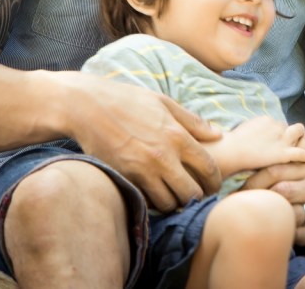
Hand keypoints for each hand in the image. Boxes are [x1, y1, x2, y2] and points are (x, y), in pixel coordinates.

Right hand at [62, 73, 222, 211]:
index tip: (213, 186)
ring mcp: (141, 170)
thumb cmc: (127, 100)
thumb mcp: (163, 103)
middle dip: (197, 197)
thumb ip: (192, 121)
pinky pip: (145, 200)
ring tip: (174, 196)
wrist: (87, 107)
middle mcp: (162, 156)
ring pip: (168, 203)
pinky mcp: (123, 178)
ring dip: (174, 203)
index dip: (215, 182)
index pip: (208, 168)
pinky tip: (153, 193)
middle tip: (195, 196)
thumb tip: (218, 133)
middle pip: (191, 193)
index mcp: (177, 135)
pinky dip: (152, 201)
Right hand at [216, 118, 304, 173]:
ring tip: (304, 149)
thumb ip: (254, 129)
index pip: (282, 125)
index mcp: (267, 119)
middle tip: (294, 147)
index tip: (282, 143)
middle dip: (295, 135)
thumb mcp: (244, 129)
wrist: (230, 151)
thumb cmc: (232, 144)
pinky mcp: (283, 153)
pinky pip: (301, 152)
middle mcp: (277, 126)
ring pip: (301, 133)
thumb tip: (254, 133)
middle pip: (294, 127)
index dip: (283, 134)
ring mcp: (281, 139)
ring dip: (303, 140)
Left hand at [242, 162, 304, 250]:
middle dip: (258, 200)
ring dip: (269, 219)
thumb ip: (276, 172)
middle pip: (281, 191)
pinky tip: (272, 234)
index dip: (252, 181)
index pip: (275, 170)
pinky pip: (295, 235)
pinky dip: (281, 235)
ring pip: (288, 214)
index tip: (236, 193)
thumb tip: (237, 172)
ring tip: (253, 222)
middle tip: (241, 209)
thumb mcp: (297, 178)